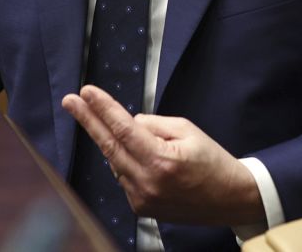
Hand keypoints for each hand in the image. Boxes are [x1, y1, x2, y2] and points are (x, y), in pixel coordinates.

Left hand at [62, 85, 264, 225]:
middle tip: (70, 100)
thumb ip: (152, 124)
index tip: (85, 93)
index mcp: (160, 161)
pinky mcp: (140, 208)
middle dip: (89, 120)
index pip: (123, 129)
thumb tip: (127, 123)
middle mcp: (146, 183)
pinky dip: (128, 162)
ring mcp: (141, 199)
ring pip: (116, 161)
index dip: (102, 109)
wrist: (231, 198)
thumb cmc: (212, 161)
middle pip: (109, 146)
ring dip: (118, 144)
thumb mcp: (187, 130)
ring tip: (148, 142)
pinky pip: (124, 176)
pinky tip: (147, 161)